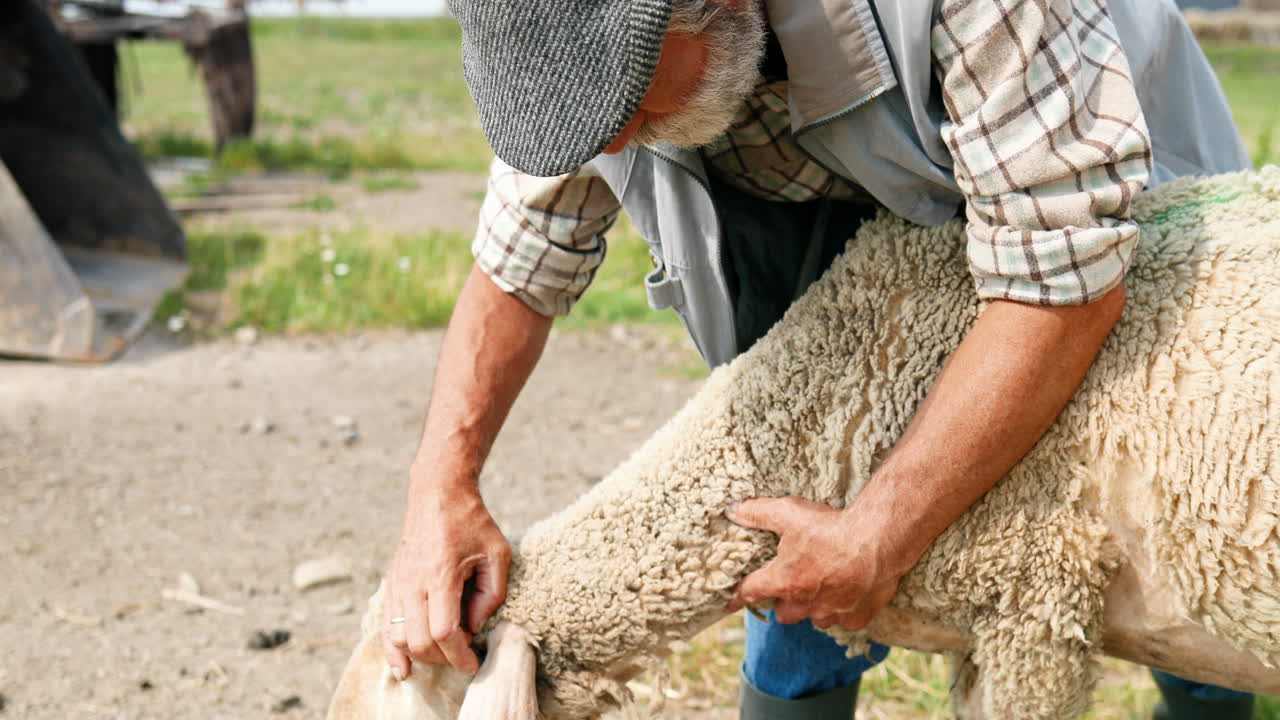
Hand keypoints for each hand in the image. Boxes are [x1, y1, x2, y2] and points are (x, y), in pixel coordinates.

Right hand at [383, 485, 509, 678]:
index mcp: (441, 574)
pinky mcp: (392, 584)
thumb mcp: (497, 553)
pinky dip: (392, 650)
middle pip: (419, 641)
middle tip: (463, 654)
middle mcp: (413, 582)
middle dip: (443, 658)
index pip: (444, 631)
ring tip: (443, 654)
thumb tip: (475, 627)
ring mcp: (398, 584)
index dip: (459, 655)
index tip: (474, 664)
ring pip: (399, 637)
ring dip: (421, 655)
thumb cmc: (472, 522)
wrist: (437, 493)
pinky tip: (402, 669)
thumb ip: (491, 594)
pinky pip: (385, 625)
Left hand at [727, 497, 900, 629]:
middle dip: (783, 601)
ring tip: (820, 587)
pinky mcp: (856, 617)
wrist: (879, 540)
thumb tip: (732, 509)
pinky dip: (843, 611)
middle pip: (783, 613)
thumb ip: (757, 512)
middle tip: (790, 583)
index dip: (737, 596)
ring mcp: (832, 613)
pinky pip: (843, 621)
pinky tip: (848, 592)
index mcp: (784, 581)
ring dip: (813, 607)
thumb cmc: (832, 527)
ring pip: (814, 619)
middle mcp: (804, 603)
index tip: (729, 603)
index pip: (750, 592)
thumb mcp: (788, 512)